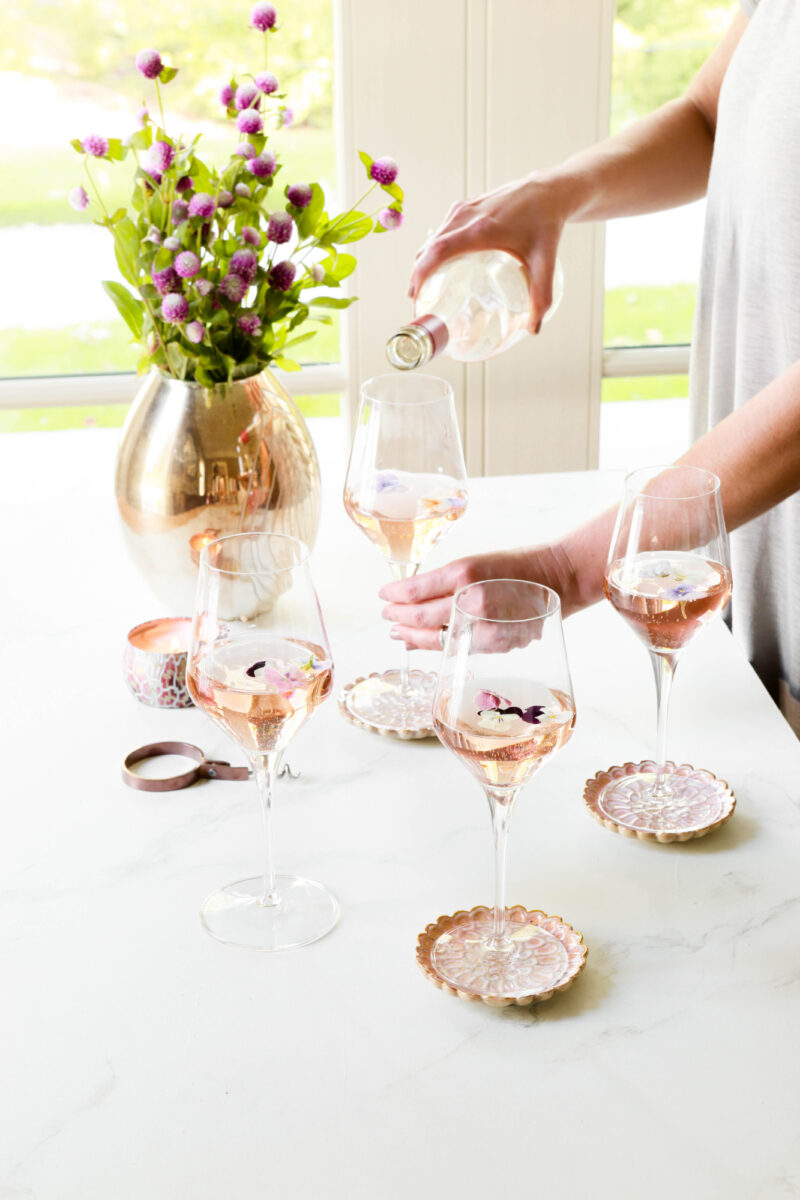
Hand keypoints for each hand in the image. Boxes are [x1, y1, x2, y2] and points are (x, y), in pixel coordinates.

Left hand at [379, 543, 579, 650]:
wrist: (557, 578)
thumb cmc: (515, 566)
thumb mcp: (475, 562)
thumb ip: (444, 582)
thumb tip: (410, 600)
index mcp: (465, 574)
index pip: (415, 592)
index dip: (393, 595)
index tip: (384, 594)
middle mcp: (472, 602)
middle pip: (420, 619)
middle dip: (398, 617)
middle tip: (387, 615)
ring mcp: (484, 627)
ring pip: (435, 639)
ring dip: (411, 636)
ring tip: (398, 632)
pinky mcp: (495, 644)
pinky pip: (456, 649)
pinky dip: (435, 646)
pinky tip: (422, 643)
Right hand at [409, 173, 568, 332]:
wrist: (547, 191)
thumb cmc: (545, 224)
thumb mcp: (545, 262)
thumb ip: (541, 296)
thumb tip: (533, 329)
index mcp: (482, 230)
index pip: (440, 250)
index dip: (421, 273)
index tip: (415, 295)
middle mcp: (467, 216)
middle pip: (429, 248)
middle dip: (417, 275)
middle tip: (418, 301)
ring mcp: (464, 209)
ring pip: (432, 239)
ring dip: (423, 262)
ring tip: (423, 287)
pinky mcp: (465, 206)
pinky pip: (441, 231)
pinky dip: (433, 250)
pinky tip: (438, 266)